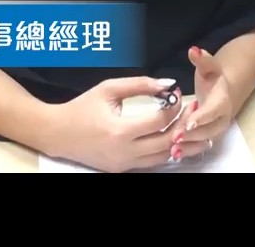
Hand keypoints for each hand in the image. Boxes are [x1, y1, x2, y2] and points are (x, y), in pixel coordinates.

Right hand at [46, 76, 184, 172]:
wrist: (58, 133)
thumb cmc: (82, 107)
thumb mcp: (108, 89)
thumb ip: (140, 84)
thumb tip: (169, 84)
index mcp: (120, 130)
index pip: (160, 121)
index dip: (174, 106)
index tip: (178, 94)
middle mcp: (125, 152)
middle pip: (167, 142)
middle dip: (185, 126)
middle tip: (194, 111)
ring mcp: (124, 164)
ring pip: (163, 157)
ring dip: (182, 144)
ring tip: (196, 130)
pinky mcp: (122, 170)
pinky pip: (151, 162)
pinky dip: (166, 152)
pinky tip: (178, 142)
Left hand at [172, 46, 233, 161]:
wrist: (223, 92)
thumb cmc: (213, 78)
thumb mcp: (209, 66)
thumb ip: (202, 59)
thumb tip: (193, 50)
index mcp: (222, 101)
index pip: (212, 110)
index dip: (201, 117)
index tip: (189, 122)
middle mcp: (221, 119)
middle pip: (207, 129)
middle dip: (191, 134)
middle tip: (174, 136)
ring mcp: (215, 130)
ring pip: (202, 141)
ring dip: (188, 145)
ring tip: (172, 148)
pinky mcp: (207, 138)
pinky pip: (197, 147)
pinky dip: (186, 151)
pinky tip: (172, 154)